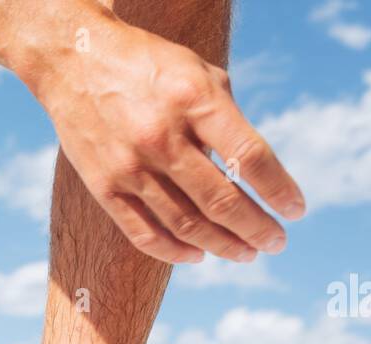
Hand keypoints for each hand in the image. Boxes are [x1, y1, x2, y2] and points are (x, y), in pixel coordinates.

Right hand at [29, 16, 305, 263]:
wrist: (75, 60)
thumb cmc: (147, 65)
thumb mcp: (197, 72)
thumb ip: (226, 118)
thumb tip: (254, 172)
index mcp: (193, 100)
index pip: (249, 157)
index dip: (278, 190)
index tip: (295, 210)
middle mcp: (162, 136)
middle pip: (221, 201)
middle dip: (257, 228)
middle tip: (276, 242)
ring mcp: (130, 166)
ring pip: (186, 225)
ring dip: (223, 245)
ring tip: (247, 253)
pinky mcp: (104, 186)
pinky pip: (143, 234)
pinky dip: (175, 252)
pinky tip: (199, 255)